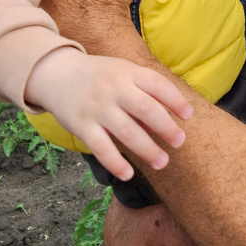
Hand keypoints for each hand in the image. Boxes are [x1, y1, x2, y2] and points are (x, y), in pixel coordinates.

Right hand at [26, 48, 191, 178]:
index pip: (157, 85)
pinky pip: (101, 148)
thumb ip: (143, 90)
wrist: (57, 73)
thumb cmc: (99, 76)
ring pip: (127, 132)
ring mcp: (97, 107)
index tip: (188, 115)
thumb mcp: (122, 71)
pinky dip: (116, 163)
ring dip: (148, 150)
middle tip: (179, 142)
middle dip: (167, 128)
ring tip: (162, 163)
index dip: (176, 100)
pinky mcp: (82, 126)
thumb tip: (164, 122)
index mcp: (127, 72)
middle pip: (146, 109)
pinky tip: (129, 174)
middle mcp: (113, 88)